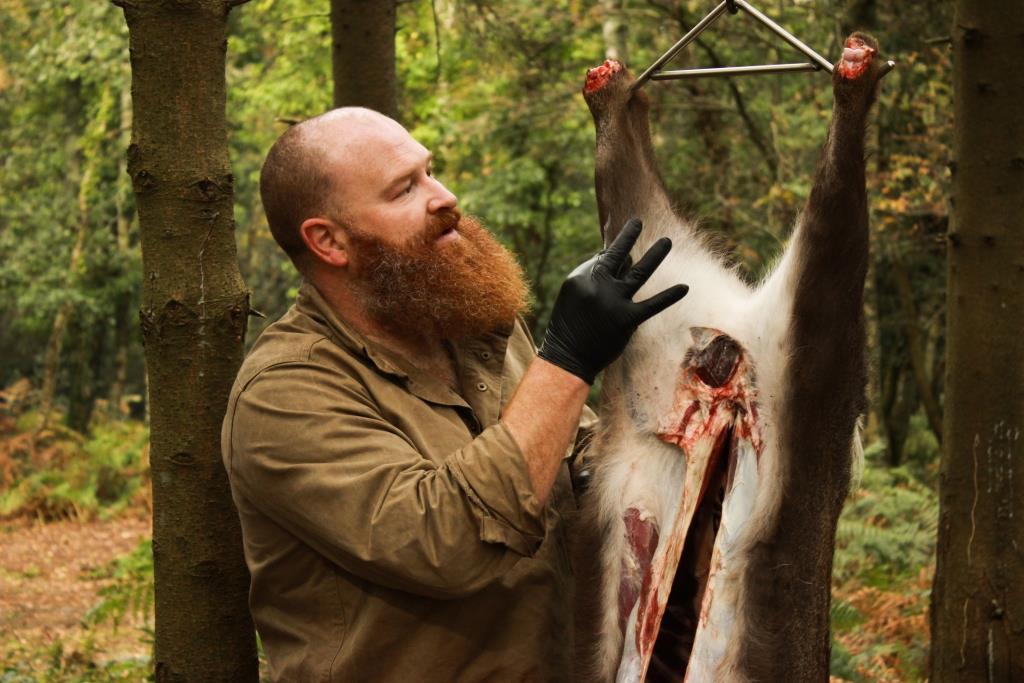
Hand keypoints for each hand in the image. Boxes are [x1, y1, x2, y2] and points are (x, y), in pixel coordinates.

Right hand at [537, 218, 687, 383]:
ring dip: (656, 255)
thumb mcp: (573, 295)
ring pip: (639, 272)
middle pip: (617, 255)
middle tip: (638, 222)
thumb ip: (591, 277)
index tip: (617, 255)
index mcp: (580, 277)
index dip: (610, 257)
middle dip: (628, 236)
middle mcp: (597, 284)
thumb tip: (613, 259)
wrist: (568, 357)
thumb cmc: (569, 327)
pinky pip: (652, 304)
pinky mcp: (627, 318)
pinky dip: (669, 296)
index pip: (602, 259)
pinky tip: (684, 288)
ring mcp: (614, 300)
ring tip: (667, 241)